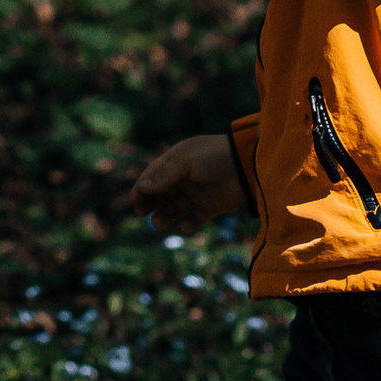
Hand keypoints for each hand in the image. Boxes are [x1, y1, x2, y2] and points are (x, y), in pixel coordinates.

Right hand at [131, 134, 248, 233]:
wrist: (247, 165)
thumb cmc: (214, 157)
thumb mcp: (186, 161)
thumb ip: (164, 175)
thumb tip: (141, 187)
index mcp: (176, 162)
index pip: (152, 176)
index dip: (142, 188)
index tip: (134, 200)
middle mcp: (184, 178)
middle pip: (160, 194)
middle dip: (149, 203)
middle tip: (142, 212)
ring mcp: (196, 193)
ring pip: (173, 208)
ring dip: (164, 215)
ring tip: (159, 221)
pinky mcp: (210, 208)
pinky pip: (194, 219)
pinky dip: (188, 224)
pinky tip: (187, 224)